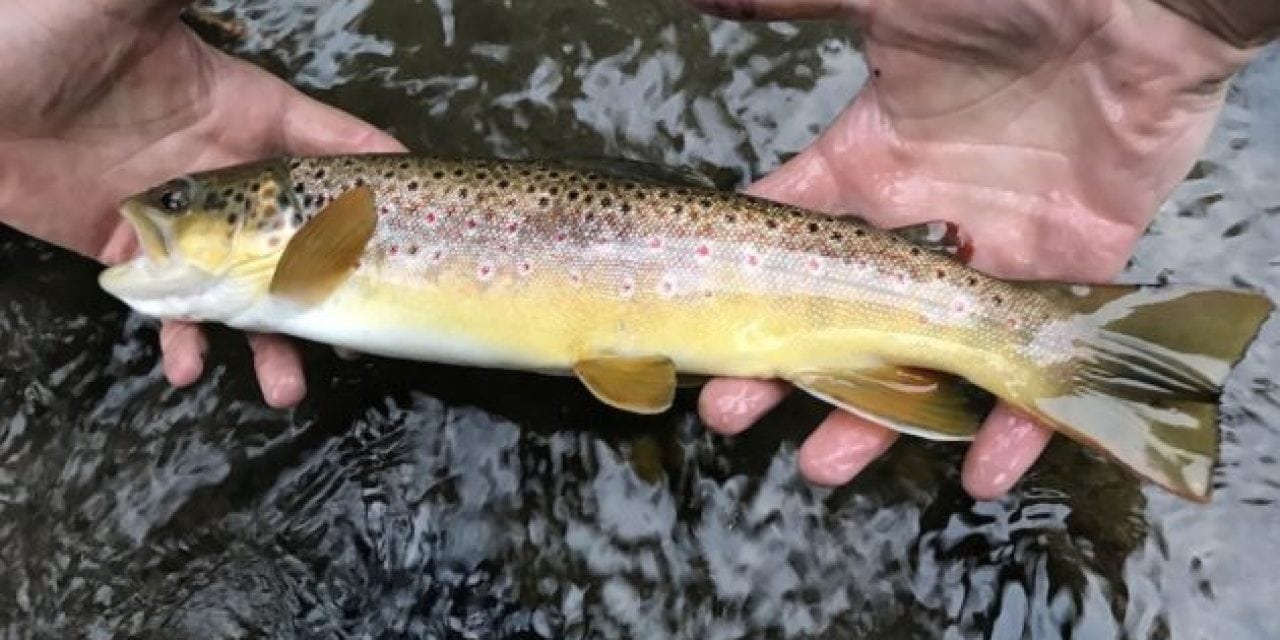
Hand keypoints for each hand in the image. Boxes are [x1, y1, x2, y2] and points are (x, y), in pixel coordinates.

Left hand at [0, 0, 404, 405]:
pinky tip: (186, 365)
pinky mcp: (129, 256)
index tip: (419, 218)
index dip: (379, 179)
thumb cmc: (34, 30)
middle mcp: (225, 173)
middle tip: (360, 332)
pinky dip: (181, 343)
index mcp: (243, 109)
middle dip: (338, 286)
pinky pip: (169, 311)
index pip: (332, 144)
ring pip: (244, 290)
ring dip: (269, 343)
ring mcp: (181, 221)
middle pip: (304, 237)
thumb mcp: (122, 2)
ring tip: (285, 389)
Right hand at [686, 0, 1257, 497]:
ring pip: (924, 360)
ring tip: (826, 465)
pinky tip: (979, 473)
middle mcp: (921, 223)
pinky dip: (1016, 427)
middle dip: (783, 370)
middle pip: (839, 316)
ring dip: (877, 422)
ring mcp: (992, 259)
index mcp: (869, 164)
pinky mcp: (1066, 282)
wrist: (1137, 9)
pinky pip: (1036, 370)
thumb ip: (797, 4)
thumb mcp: (888, 3)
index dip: (740, 284)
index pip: (788, 237)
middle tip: (733, 413)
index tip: (696, 330)